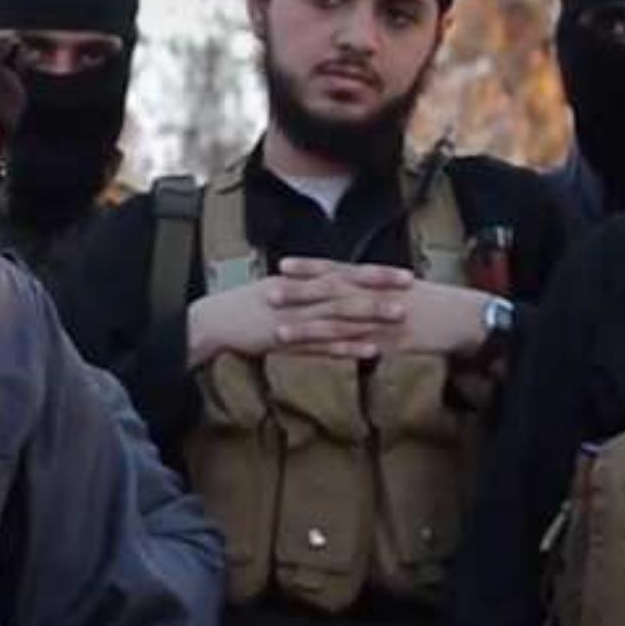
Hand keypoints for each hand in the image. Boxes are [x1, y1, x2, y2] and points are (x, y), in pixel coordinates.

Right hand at [187, 257, 413, 366]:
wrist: (211, 322)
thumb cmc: (244, 307)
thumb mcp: (277, 291)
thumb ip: (306, 290)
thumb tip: (331, 288)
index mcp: (301, 281)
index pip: (345, 273)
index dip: (376, 274)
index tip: (404, 274)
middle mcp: (301, 295)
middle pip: (347, 290)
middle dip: (381, 290)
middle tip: (413, 291)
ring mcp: (294, 317)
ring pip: (339, 314)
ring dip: (370, 315)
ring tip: (400, 317)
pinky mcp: (286, 340)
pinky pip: (321, 345)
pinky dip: (346, 347)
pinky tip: (369, 353)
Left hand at [263, 258, 495, 359]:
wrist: (471, 318)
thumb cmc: (442, 305)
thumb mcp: (408, 290)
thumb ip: (380, 290)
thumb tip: (358, 291)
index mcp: (380, 280)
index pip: (339, 269)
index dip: (310, 267)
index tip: (283, 265)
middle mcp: (378, 295)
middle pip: (332, 292)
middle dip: (298, 293)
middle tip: (267, 293)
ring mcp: (384, 319)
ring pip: (339, 321)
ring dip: (307, 327)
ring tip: (278, 332)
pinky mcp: (392, 343)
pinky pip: (360, 348)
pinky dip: (336, 352)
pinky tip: (316, 358)